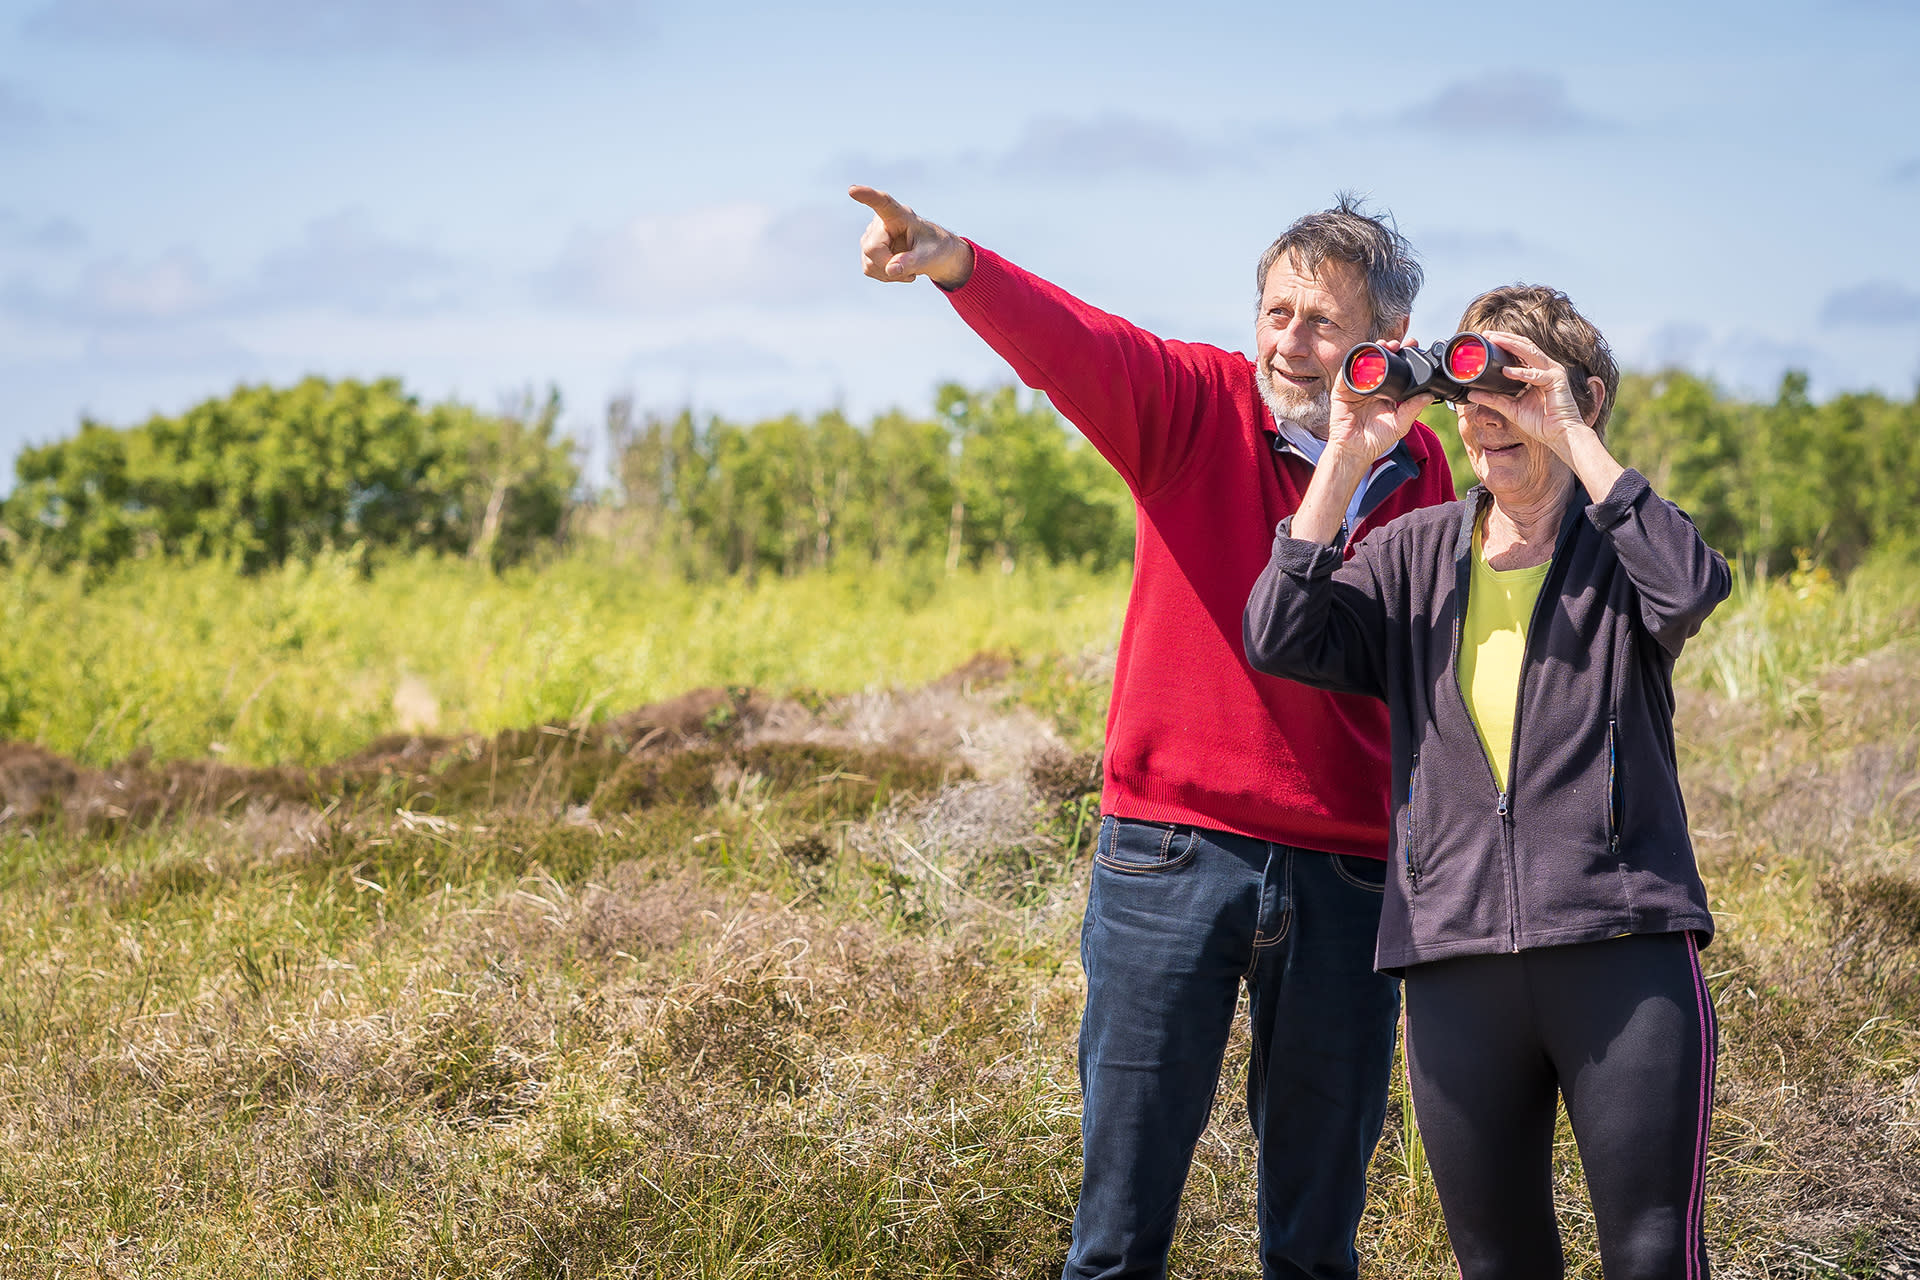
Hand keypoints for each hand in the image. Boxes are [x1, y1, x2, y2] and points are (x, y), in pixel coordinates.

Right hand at [849, 185, 974, 288]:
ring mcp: (871, 236)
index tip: (853, 190)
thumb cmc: (935, 248)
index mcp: (900, 215)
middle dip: (890, 265)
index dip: (867, 197)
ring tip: (908, 268)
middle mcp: (880, 222)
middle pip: (872, 249)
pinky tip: (899, 269)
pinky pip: (869, 269)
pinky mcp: (867, 250)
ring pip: (869, 263)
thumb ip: (912, 261)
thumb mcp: (930, 256)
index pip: (882, 204)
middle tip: (912, 270)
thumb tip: (890, 269)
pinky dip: (885, 275)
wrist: (932, 254)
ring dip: (890, 273)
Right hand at [1326, 339, 1431, 463]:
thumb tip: (1429, 395)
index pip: (1397, 369)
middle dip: (1389, 349)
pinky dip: (1353, 365)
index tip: (1412, 346)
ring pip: (1364, 364)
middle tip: (1397, 344)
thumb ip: (1413, 409)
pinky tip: (1362, 360)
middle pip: (1380, 361)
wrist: (1355, 451)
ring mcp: (1357, 388)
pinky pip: (1345, 375)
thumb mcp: (1400, 424)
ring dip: (1372, 352)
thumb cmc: (1376, 440)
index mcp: (1387, 392)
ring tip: (1382, 346)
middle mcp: (1372, 387)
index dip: (1404, 356)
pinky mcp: (1341, 392)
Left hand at [1463, 330, 1593, 460]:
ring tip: (1496, 341)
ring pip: (1531, 352)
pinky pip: (1536, 375)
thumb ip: (1493, 400)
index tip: (1486, 340)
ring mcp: (1553, 372)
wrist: (1559, 435)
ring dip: (1512, 346)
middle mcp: (1546, 368)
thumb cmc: (1541, 422)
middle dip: (1506, 339)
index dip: (1505, 344)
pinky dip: (1521, 373)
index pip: (1520, 351)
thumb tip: (1472, 395)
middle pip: (1525, 346)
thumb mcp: (1511, 409)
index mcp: (1537, 372)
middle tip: (1488, 334)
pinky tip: (1506, 371)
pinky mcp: (1557, 381)